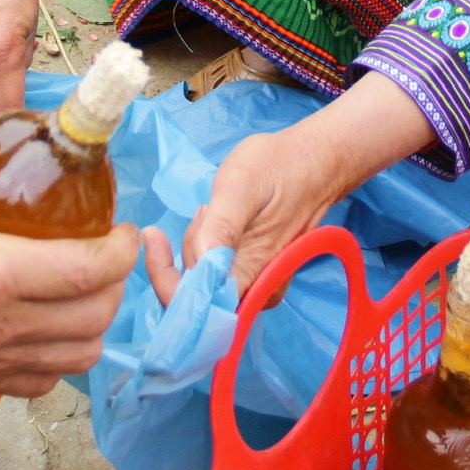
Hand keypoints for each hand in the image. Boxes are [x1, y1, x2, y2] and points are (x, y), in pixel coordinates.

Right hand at [0, 143, 137, 422]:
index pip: (88, 269)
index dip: (120, 248)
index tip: (122, 228)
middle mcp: (6, 326)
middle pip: (97, 316)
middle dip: (117, 283)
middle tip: (107, 252)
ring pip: (81, 355)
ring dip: (96, 322)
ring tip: (87, 291)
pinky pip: (46, 379)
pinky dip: (62, 355)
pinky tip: (49, 329)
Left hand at [185, 74, 437, 291]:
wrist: (316, 162)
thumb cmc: (279, 168)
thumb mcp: (241, 186)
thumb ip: (221, 227)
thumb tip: (201, 264)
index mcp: (251, 276)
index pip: (194, 307)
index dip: (164, 279)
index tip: (153, 237)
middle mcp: (255, 292)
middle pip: (194, 293)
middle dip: (186, 252)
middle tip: (204, 211)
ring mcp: (258, 285)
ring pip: (203, 282)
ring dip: (197, 246)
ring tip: (214, 210)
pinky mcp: (258, 275)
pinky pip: (217, 274)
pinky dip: (207, 249)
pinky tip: (218, 221)